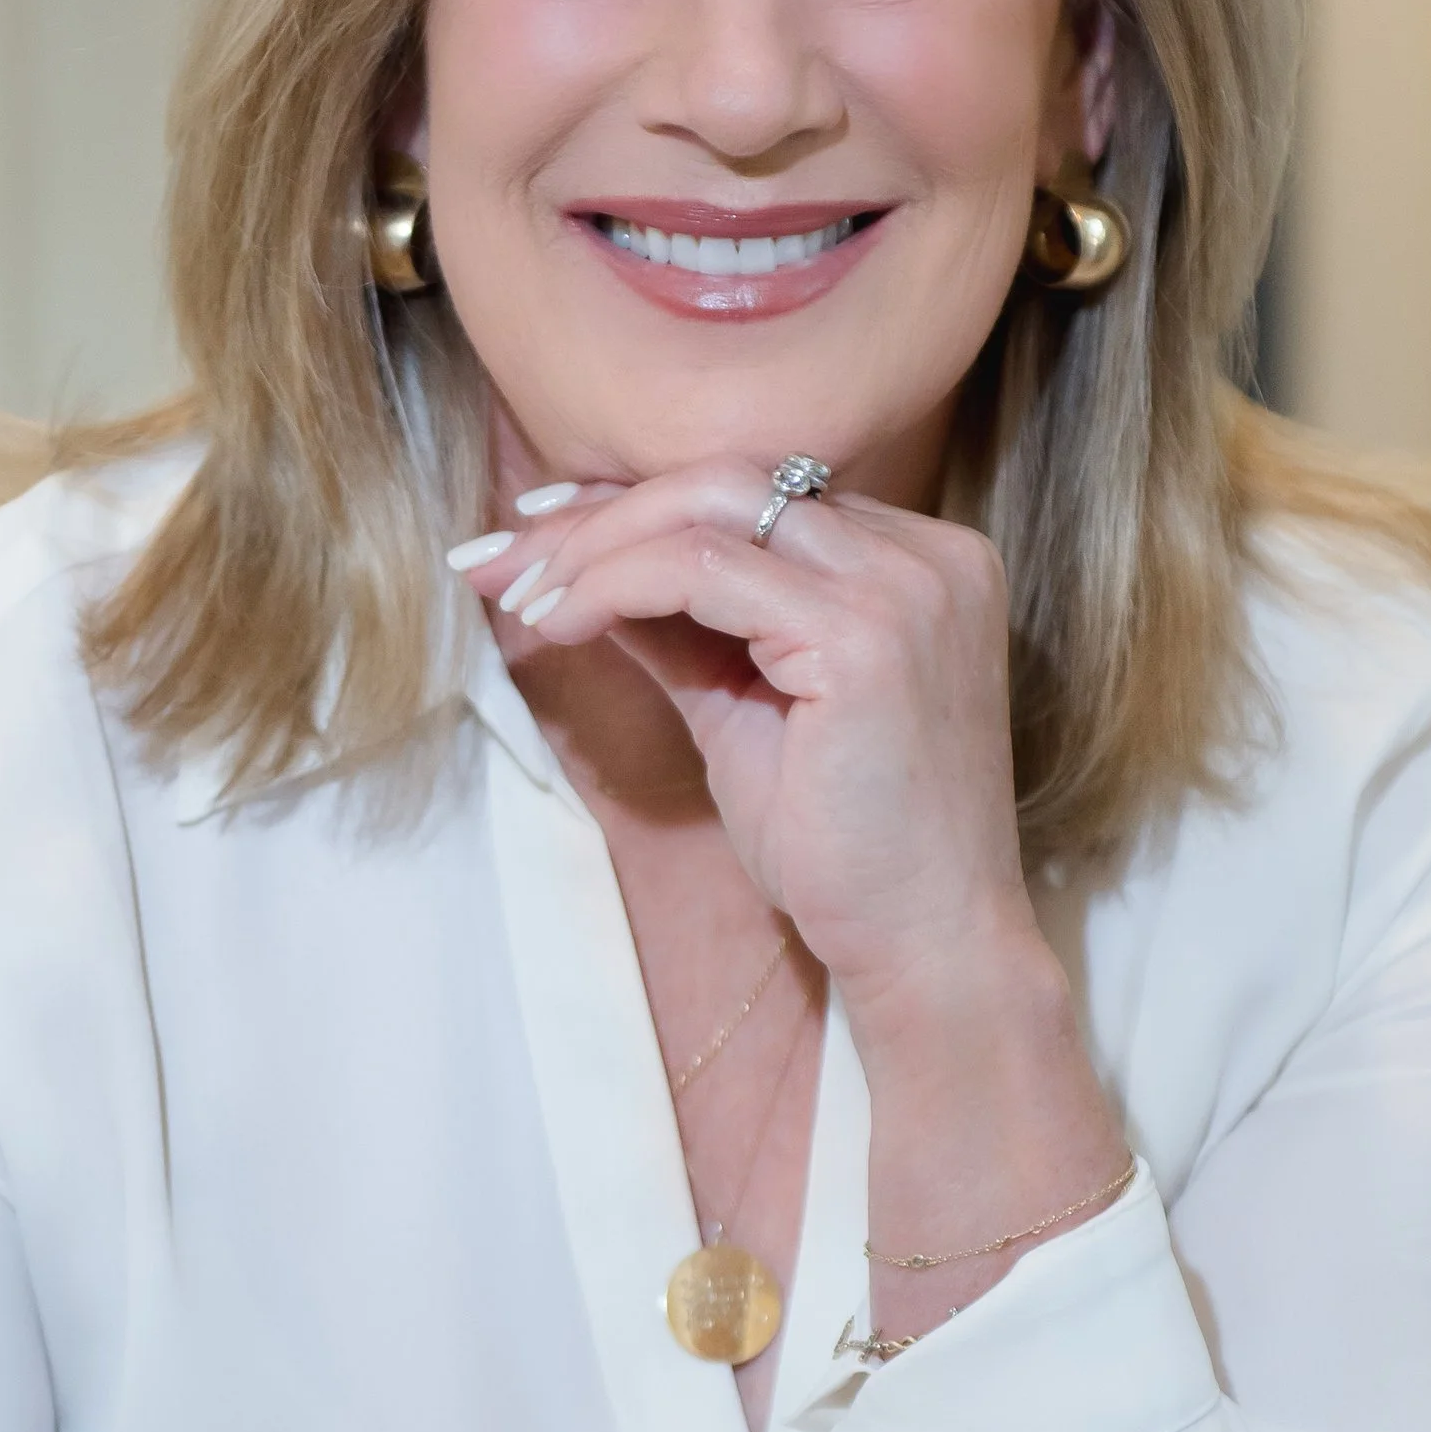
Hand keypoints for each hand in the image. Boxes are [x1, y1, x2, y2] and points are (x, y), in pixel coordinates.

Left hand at [465, 464, 1040, 1025]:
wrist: (928, 949)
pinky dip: (615, 585)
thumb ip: (682, 630)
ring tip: (523, 598)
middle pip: (728, 481)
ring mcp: (904, 587)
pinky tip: (561, 623)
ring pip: (709, 509)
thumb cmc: (846, 852)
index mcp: (918, 562)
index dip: (634, 509)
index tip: (537, 537)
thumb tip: (582, 569)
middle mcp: (927, 554)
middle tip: (502, 562)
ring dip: (595, 547)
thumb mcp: (745, 710)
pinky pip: (702, 571)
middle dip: (598, 515)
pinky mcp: (866, 634)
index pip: (754, 497)